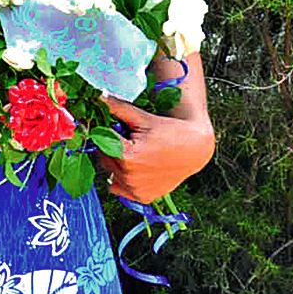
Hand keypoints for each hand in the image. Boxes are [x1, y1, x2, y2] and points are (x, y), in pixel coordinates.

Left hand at [98, 95, 214, 203]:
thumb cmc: (168, 130)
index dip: (106, 132)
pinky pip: (118, 188)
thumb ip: (116, 108)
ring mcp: (135, 189)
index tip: (117, 128)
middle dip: (110, 147)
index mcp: (127, 155)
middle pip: (103, 157)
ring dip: (116, 163)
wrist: (194, 149)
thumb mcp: (142, 117)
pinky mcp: (142, 197)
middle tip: (129, 140)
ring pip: (109, 172)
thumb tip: (97, 96)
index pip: (100, 141)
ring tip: (135, 153)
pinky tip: (136, 167)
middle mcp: (129, 176)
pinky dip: (122, 179)